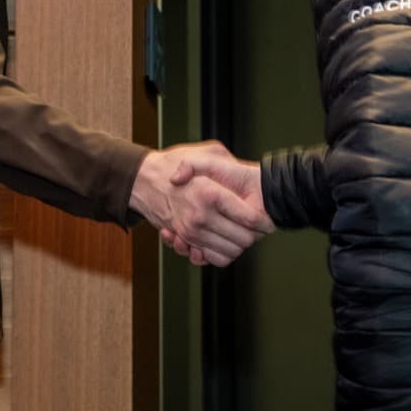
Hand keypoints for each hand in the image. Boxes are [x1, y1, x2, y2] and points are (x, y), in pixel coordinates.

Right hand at [129, 142, 268, 265]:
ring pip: (231, 251)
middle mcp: (200, 216)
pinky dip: (221, 253)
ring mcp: (191, 231)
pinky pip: (213, 258)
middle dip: (254, 234)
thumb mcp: (205, 152)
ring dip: (239, 244)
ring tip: (239, 230)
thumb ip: (225, 160)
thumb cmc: (175, 163)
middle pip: (244, 239)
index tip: (266, 217)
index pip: (250, 218)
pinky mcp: (184, 240)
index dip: (264, 220)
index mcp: (210, 194)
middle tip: (255, 224)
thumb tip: (241, 173)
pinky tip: (222, 239)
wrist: (144, 180)